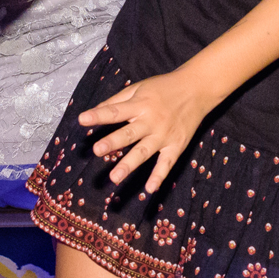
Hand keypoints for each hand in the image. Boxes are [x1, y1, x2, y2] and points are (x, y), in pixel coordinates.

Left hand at [77, 69, 214, 194]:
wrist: (196, 89)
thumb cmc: (163, 88)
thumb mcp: (138, 88)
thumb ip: (116, 101)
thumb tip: (95, 111)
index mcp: (139, 104)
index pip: (115, 111)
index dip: (99, 115)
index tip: (82, 120)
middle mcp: (151, 121)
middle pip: (130, 134)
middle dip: (113, 142)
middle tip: (98, 150)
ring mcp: (164, 135)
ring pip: (144, 152)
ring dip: (129, 165)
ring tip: (115, 178)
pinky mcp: (176, 146)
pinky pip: (166, 163)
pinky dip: (159, 176)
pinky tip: (150, 189)